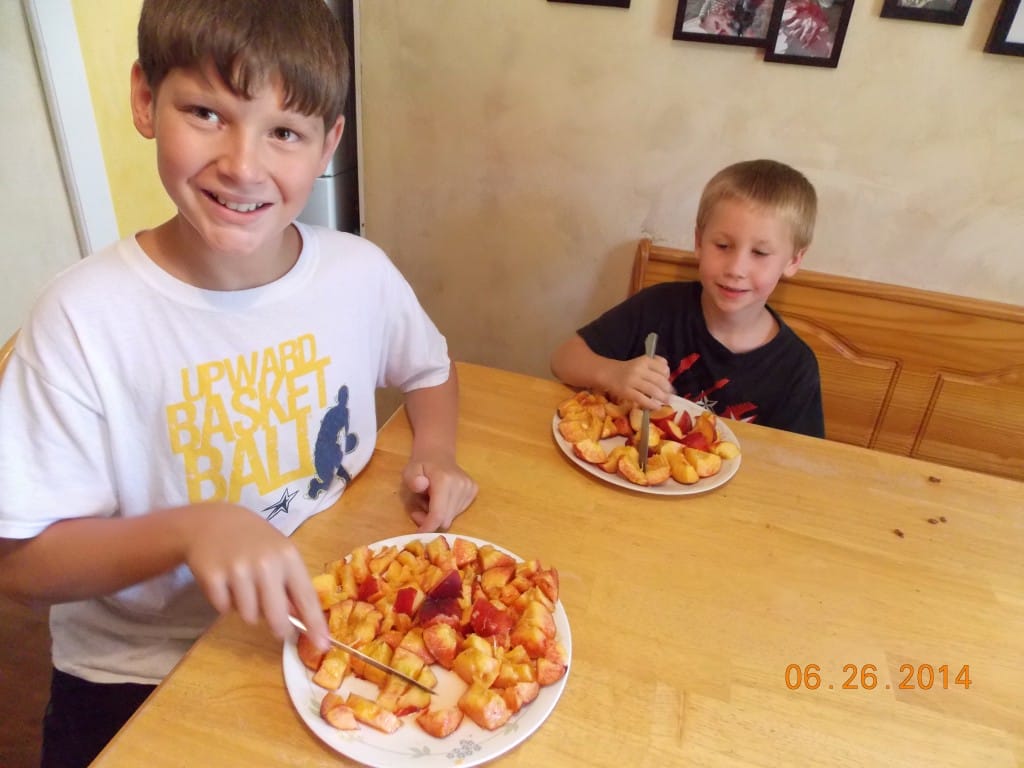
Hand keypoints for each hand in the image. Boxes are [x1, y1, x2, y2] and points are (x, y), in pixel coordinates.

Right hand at [180, 503, 328, 651]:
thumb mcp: (279, 553)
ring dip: (248, 610)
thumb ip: (291, 584)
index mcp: (288, 557)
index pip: (306, 597)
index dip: (315, 624)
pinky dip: (225, 603)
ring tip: (243, 588)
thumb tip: (302, 620)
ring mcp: (238, 570)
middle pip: (277, 616)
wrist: (212, 522)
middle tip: (278, 627)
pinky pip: (224, 609)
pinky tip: (225, 583)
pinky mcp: (213, 577)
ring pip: (250, 616)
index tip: (323, 644)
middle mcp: (266, 564)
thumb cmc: (254, 541)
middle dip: (279, 628)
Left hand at [401, 458, 477, 532]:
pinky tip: (441, 499)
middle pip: (445, 519)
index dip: (428, 526)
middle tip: (418, 511)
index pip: (439, 513)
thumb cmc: (421, 465)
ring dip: (438, 515)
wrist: (438, 454)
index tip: (418, 533)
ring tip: (430, 501)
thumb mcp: (409, 470)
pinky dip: (447, 511)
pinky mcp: (474, 491)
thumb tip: (421, 485)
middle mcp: (461, 485)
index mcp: (445, 480)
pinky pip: (458, 512)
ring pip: (451, 518)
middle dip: (430, 521)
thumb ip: (412, 479)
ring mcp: (470, 488)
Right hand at [602, 355, 672, 408]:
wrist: (606, 373)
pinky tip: (656, 407)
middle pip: (659, 380)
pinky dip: (651, 404)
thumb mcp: (640, 362)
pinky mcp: (626, 391)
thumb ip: (654, 364)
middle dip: (667, 389)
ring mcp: (632, 381)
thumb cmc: (626, 369)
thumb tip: (668, 371)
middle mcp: (639, 369)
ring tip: (666, 401)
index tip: (668, 382)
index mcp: (644, 360)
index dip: (668, 376)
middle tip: (670, 395)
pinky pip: (642, 399)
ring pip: (652, 390)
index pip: (663, 368)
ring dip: (662, 397)